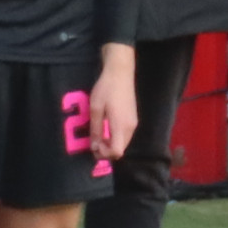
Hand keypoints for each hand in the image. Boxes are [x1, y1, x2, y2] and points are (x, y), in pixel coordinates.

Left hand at [86, 45, 138, 161]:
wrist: (120, 73)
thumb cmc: (106, 89)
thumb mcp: (96, 109)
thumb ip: (96, 130)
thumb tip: (94, 147)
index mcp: (120, 126)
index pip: (116, 152)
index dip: (104, 154)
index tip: (94, 146)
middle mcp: (130, 128)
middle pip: (120, 150)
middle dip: (107, 152)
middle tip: (94, 144)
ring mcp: (133, 123)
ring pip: (123, 144)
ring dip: (111, 145)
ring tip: (99, 136)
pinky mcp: (133, 119)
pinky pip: (125, 136)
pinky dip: (116, 138)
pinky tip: (107, 129)